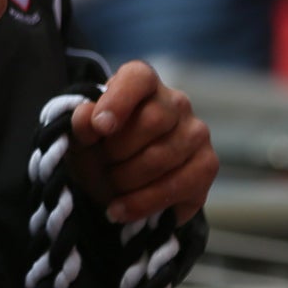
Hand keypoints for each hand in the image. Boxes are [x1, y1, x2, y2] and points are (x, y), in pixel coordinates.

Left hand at [69, 61, 217, 224]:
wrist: (117, 182)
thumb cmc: (97, 149)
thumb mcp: (80, 136)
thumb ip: (81, 123)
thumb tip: (89, 118)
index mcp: (141, 82)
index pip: (138, 78)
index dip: (118, 100)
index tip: (100, 126)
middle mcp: (175, 102)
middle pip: (152, 120)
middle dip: (116, 151)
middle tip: (100, 166)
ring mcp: (196, 133)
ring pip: (163, 156)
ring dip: (126, 179)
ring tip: (108, 188)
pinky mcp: (207, 165)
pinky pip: (179, 185)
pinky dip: (143, 202)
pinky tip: (120, 209)